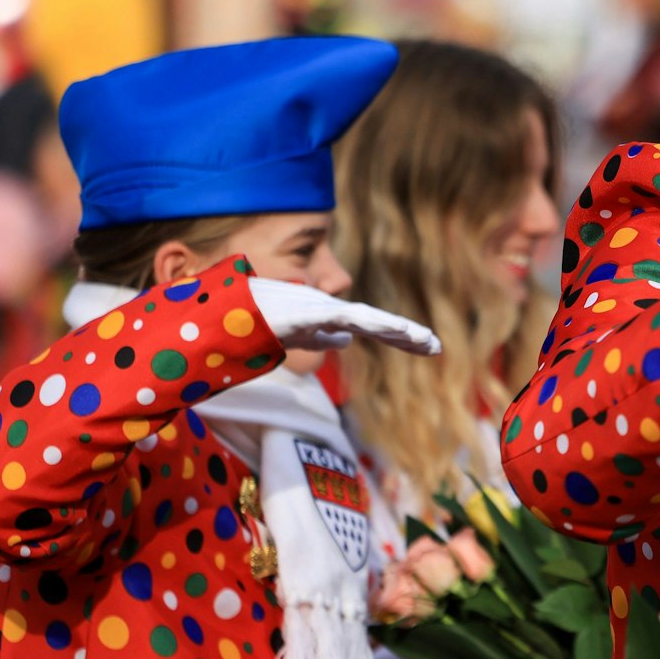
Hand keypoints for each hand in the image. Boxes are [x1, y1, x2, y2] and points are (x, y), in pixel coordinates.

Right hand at [248, 279, 441, 356]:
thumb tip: (345, 342)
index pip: (374, 327)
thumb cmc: (256, 319)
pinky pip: (337, 317)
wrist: (223, 314)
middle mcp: (329, 310)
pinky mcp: (303, 313)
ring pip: (364, 318)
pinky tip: (380, 328)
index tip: (429, 348)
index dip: (401, 336)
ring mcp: (317, 310)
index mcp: (330, 318)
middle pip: (377, 323)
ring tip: (421, 339)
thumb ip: (320, 337)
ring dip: (393, 328)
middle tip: (437, 348)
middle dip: (408, 335)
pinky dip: (360, 322)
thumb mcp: (297, 334)